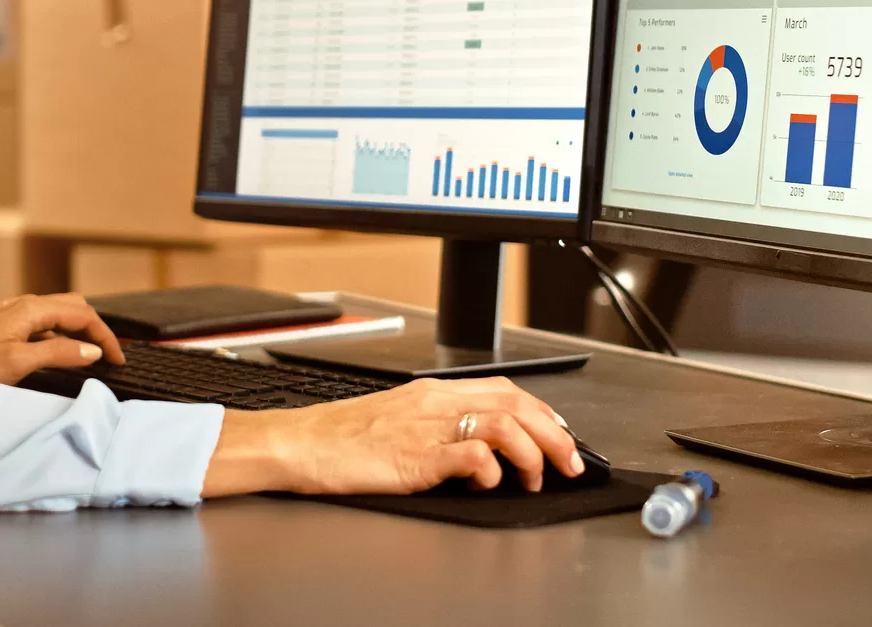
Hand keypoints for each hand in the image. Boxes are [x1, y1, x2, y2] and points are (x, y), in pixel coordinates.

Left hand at [0, 293, 124, 385]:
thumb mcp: (17, 364)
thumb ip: (57, 353)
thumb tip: (91, 350)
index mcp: (30, 309)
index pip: (82, 314)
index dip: (105, 336)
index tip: (119, 359)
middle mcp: (23, 306)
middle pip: (73, 308)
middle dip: (96, 328)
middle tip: (110, 356)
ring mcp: (12, 315)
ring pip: (58, 315)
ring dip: (78, 332)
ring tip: (90, 356)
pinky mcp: (4, 328)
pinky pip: (42, 325)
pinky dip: (60, 336)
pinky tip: (59, 354)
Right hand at [200, 376, 581, 496]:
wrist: (299, 443)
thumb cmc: (340, 437)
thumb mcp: (397, 420)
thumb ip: (438, 426)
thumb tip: (477, 448)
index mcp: (433, 391)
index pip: (505, 389)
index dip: (544, 411)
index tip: (562, 433)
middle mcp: (435, 402)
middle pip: (515, 404)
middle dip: (555, 434)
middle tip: (572, 463)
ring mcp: (427, 427)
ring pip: (503, 423)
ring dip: (532, 452)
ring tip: (538, 479)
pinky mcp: (415, 456)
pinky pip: (469, 454)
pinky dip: (491, 469)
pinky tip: (492, 483)